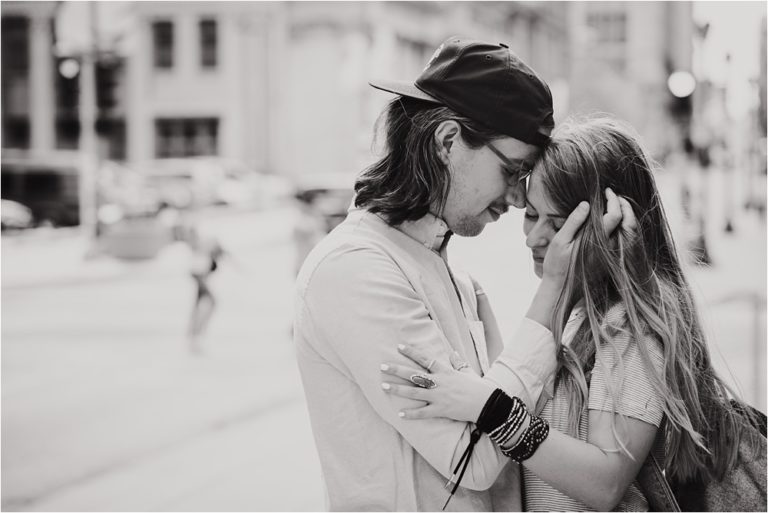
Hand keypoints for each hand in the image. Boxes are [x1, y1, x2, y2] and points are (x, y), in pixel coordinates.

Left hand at [380, 344, 495, 422]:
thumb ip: (458, 363)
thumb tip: (453, 353)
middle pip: (414, 374)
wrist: (487, 403)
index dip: (411, 352)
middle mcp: (439, 382)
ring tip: (384, 386)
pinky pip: (423, 412)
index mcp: (445, 371)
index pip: (425, 359)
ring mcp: (439, 396)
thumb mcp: (467, 372)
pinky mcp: (441, 410)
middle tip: (382, 366)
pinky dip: (412, 414)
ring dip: (398, 389)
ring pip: (414, 392)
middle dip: (397, 370)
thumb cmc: (477, 387)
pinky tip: (400, 414)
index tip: (398, 346)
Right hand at [542, 188, 636, 286]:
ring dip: (622, 216)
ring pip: (625, 232)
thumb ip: (573, 222)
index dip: (613, 199)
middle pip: (626, 222)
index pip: (615, 214)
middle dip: (623, 205)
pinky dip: (618, 228)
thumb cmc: (557, 267)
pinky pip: (619, 240)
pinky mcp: (609, 261)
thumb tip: (586, 203)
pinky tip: (607, 222)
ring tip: (612, 205)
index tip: (607, 190)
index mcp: (597, 240)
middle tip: (613, 195)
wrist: (562, 293)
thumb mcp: (559, 242)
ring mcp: (611, 255)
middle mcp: (609, 247)